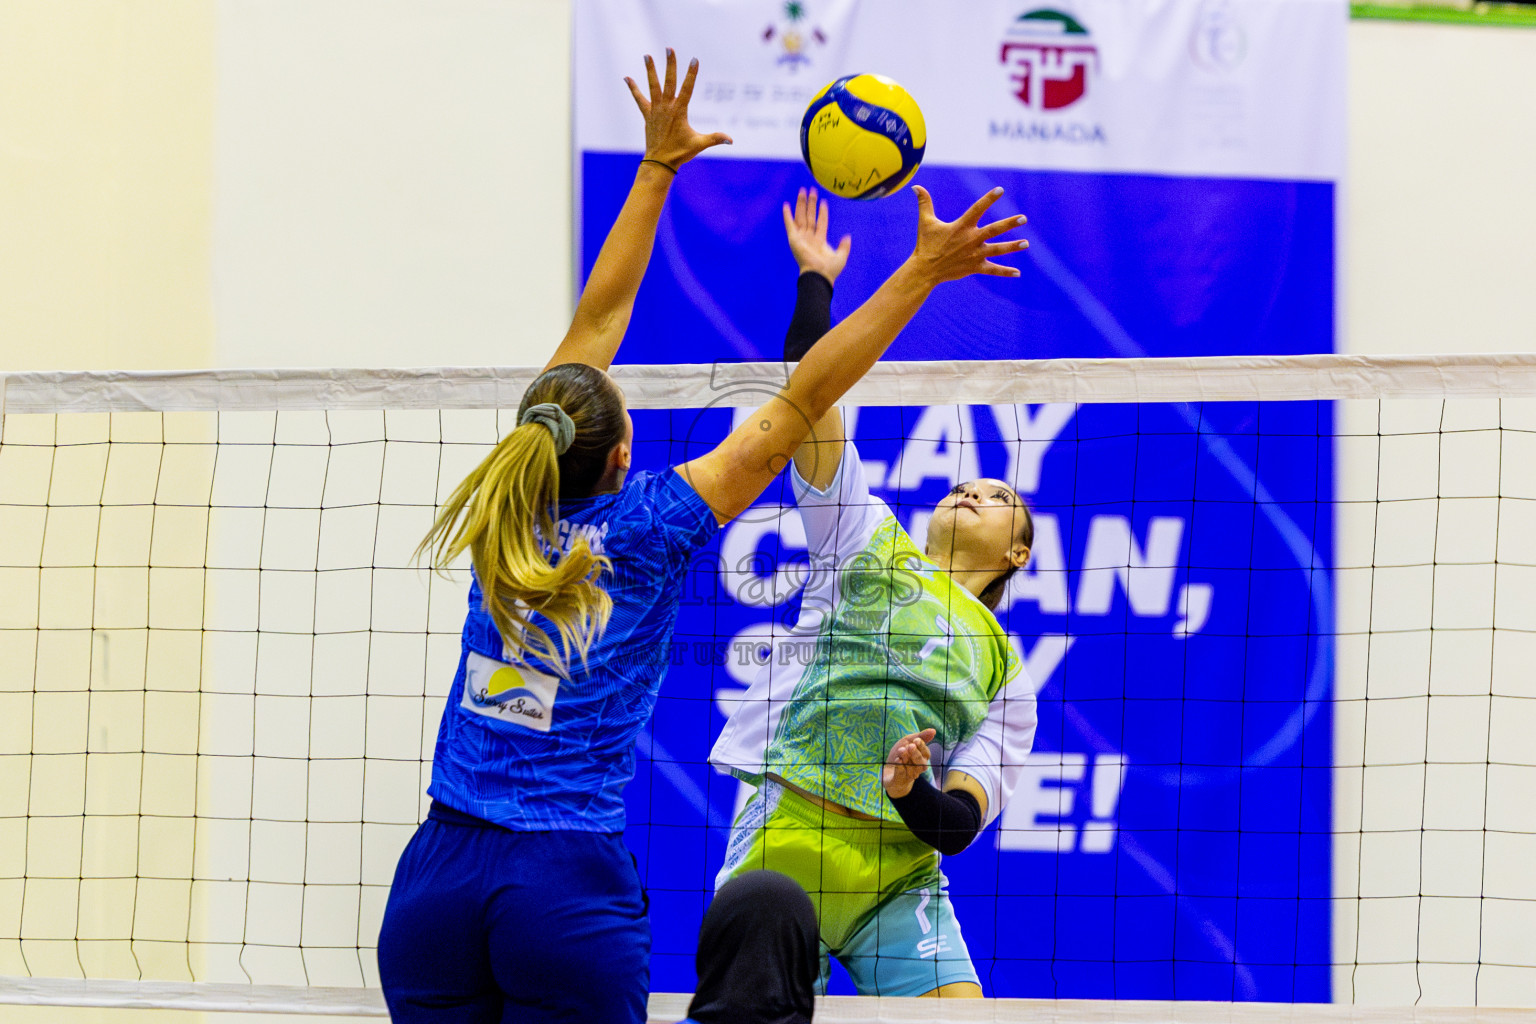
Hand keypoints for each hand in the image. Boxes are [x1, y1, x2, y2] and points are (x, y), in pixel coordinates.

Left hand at [624, 49, 732, 169]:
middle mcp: (666, 107)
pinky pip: (639, 99)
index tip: (694, 59)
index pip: (687, 89)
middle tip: (669, 49)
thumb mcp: (699, 144)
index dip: (691, 74)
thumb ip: (715, 139)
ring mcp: (655, 110)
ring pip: (652, 86)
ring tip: (646, 55)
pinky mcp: (648, 115)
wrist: (660, 162)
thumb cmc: (680, 153)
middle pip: (669, 82)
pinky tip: (627, 78)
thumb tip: (731, 140)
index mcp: (679, 111)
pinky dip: (633, 89)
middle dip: (670, 65)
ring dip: (650, 70)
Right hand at [782, 187, 851, 284]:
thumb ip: (844, 246)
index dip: (822, 212)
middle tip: (811, 190)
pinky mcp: (793, 239)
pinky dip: (787, 215)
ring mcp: (801, 237)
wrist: (818, 275)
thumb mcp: (841, 257)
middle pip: (809, 216)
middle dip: (810, 203)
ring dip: (801, 204)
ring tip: (802, 191)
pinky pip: (789, 225)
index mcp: (819, 241)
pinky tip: (786, 205)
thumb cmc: (829, 270)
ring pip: (801, 217)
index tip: (823, 201)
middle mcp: (809, 237)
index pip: (821, 222)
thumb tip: (848, 236)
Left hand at [882, 728, 937, 798]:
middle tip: (910, 746)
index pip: (926, 754)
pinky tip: (897, 759)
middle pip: (921, 763)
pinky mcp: (899, 780)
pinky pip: (901, 775)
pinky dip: (900, 767)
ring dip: (906, 758)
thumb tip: (934, 730)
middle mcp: (918, 769)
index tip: (916, 740)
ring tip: (901, 750)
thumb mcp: (908, 741)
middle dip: (916, 754)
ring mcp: (909, 776)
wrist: (888, 770)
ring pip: (911, 769)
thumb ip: (921, 736)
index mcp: (922, 758)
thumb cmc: (901, 754)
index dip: (922, 747)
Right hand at [907, 186, 1028, 284]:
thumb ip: (924, 203)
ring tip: (1026, 243)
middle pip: (994, 230)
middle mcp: (971, 239)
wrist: (924, 270)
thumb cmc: (925, 245)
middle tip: (1023, 218)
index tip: (1000, 190)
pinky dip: (1005, 272)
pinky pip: (993, 270)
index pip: (978, 208)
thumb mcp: (925, 222)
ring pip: (998, 249)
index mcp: (961, 226)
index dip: (989, 199)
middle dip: (1009, 223)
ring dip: (1012, 246)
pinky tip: (1017, 273)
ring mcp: (974, 254)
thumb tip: (915, 186)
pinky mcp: (975, 267)